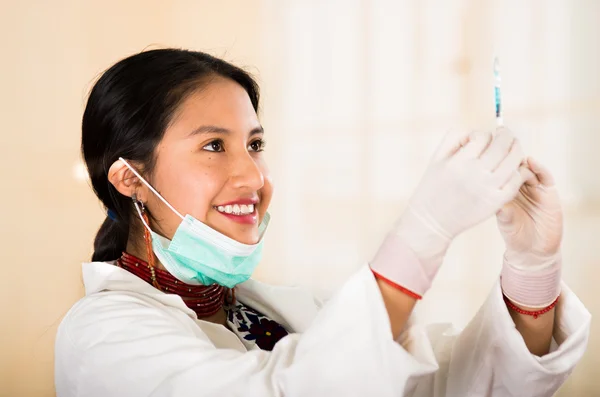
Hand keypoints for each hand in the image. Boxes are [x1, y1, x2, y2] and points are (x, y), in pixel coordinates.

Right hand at [394, 128, 527, 269]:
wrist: (431, 221)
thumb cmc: (433, 188)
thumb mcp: (436, 159)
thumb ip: (453, 139)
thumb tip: (475, 132)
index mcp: (458, 162)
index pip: (482, 137)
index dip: (483, 135)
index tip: (480, 140)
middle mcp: (474, 173)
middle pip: (502, 145)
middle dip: (506, 135)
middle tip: (506, 134)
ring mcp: (488, 188)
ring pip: (513, 161)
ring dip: (516, 150)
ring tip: (514, 148)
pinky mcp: (495, 202)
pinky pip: (515, 181)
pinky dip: (517, 172)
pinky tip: (512, 170)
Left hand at [497, 157, 562, 268]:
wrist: (533, 250)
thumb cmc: (513, 234)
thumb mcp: (503, 220)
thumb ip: (500, 208)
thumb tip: (491, 195)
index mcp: (504, 191)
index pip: (500, 172)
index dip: (495, 163)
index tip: (487, 154)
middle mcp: (519, 187)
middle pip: (514, 167)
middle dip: (508, 158)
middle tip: (501, 149)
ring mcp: (534, 188)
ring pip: (529, 168)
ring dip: (522, 161)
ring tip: (516, 156)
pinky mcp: (549, 191)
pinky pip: (545, 176)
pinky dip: (539, 167)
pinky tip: (531, 162)